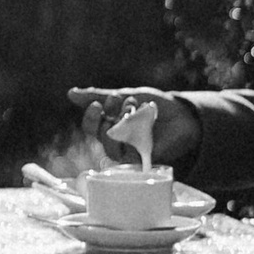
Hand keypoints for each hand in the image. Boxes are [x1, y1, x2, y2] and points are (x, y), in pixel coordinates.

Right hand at [66, 85, 199, 168]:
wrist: (183, 114)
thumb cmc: (154, 106)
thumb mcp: (126, 96)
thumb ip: (99, 96)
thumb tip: (70, 93)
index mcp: (110, 126)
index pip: (91, 127)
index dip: (90, 117)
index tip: (96, 103)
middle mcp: (117, 142)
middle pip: (100, 137)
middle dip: (107, 116)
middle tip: (118, 99)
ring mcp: (130, 152)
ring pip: (112, 147)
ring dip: (121, 125)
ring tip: (134, 108)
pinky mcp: (143, 160)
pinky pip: (130, 154)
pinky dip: (134, 137)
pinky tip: (141, 124)